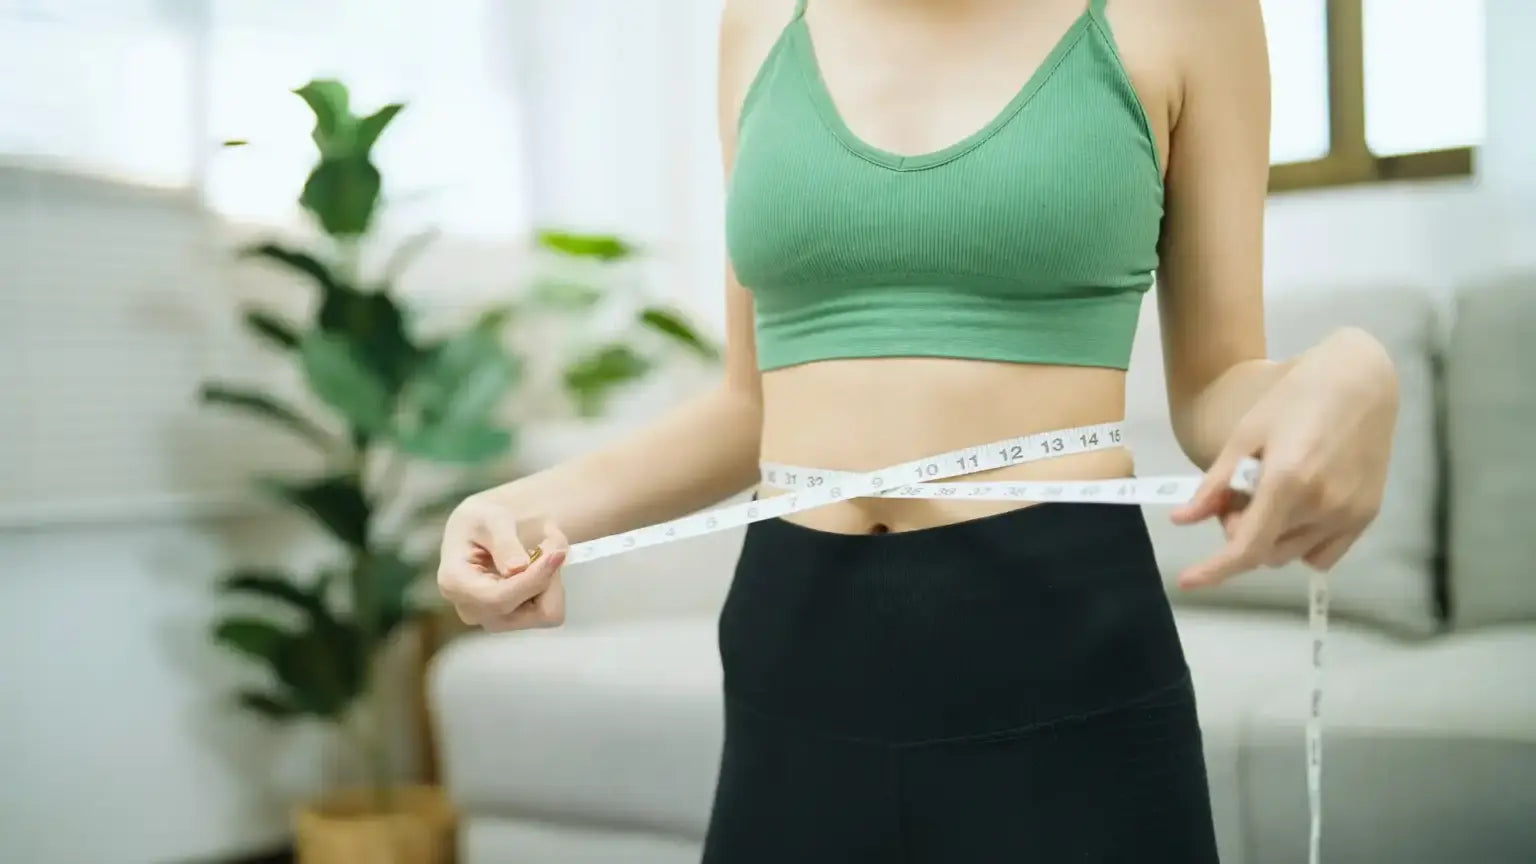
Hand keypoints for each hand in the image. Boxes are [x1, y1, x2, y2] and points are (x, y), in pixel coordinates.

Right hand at [437, 491, 569, 630]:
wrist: (486, 530)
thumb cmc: (484, 520)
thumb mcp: (492, 518)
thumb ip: (505, 542)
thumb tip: (516, 569)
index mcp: (454, 583)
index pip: (499, 598)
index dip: (534, 579)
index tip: (557, 553)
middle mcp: (472, 611)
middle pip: (530, 612)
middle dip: (547, 575)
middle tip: (551, 541)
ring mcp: (493, 620)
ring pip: (547, 614)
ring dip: (553, 579)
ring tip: (543, 549)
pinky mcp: (514, 621)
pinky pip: (550, 612)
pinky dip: (552, 587)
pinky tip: (540, 566)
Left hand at [1170, 328, 1398, 587]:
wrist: (1359, 382)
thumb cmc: (1294, 399)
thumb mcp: (1245, 436)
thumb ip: (1215, 484)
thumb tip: (1181, 520)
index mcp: (1289, 481)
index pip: (1247, 546)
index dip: (1214, 569)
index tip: (1186, 581)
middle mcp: (1323, 505)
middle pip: (1265, 552)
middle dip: (1242, 532)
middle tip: (1239, 495)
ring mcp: (1350, 514)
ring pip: (1291, 555)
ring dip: (1271, 537)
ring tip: (1272, 493)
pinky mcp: (1368, 515)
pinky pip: (1323, 554)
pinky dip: (1301, 542)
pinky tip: (1298, 508)